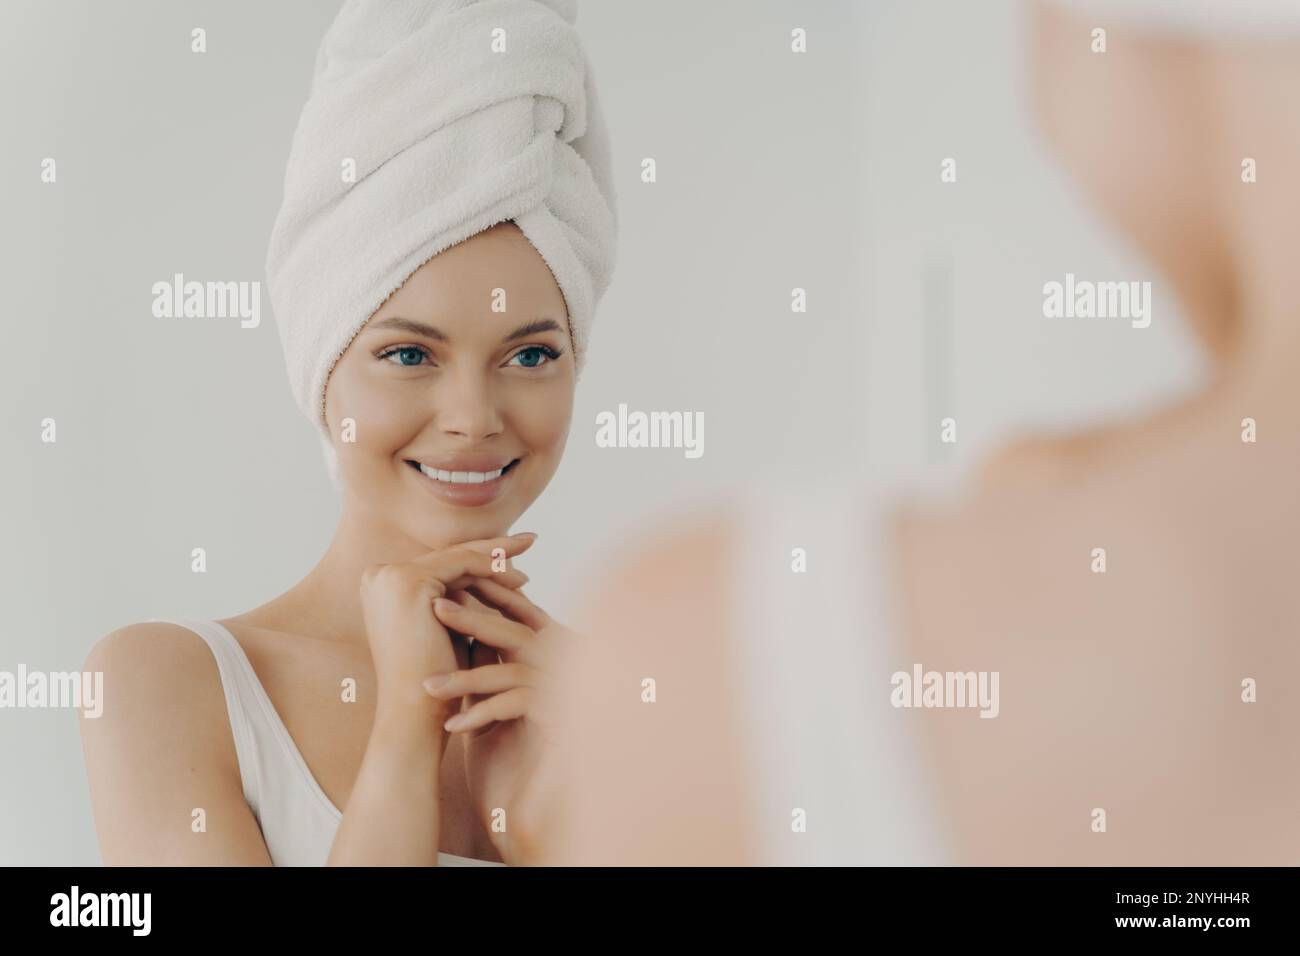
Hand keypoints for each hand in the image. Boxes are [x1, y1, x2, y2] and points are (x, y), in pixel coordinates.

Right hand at [359, 534, 533, 705]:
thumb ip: (462, 600)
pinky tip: (521, 579)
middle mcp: (379, 575)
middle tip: (530, 540)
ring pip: (458, 558)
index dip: (479, 558)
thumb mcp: (449, 629)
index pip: (441, 563)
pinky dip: (494, 569)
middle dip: (493, 550)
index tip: (513, 557)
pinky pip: (463, 566)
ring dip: (499, 559)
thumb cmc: (437, 680)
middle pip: (450, 556)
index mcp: (381, 584)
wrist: (416, 714)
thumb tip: (494, 577)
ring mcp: (391, 576)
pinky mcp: (408, 582)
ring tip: (532, 565)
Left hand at [421, 575, 576, 863]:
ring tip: (428, 687)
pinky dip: (483, 712)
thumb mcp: (489, 699)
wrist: (519, 809)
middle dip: (475, 618)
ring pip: (514, 671)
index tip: (445, 592)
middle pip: (518, 633)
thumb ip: (483, 659)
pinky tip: (454, 727)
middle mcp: (566, 671)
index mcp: (553, 657)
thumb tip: (449, 612)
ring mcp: (566, 695)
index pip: (521, 615)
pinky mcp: (562, 723)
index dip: (485, 600)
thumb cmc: (503, 755)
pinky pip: (519, 705)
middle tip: (435, 607)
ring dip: (467, 677)